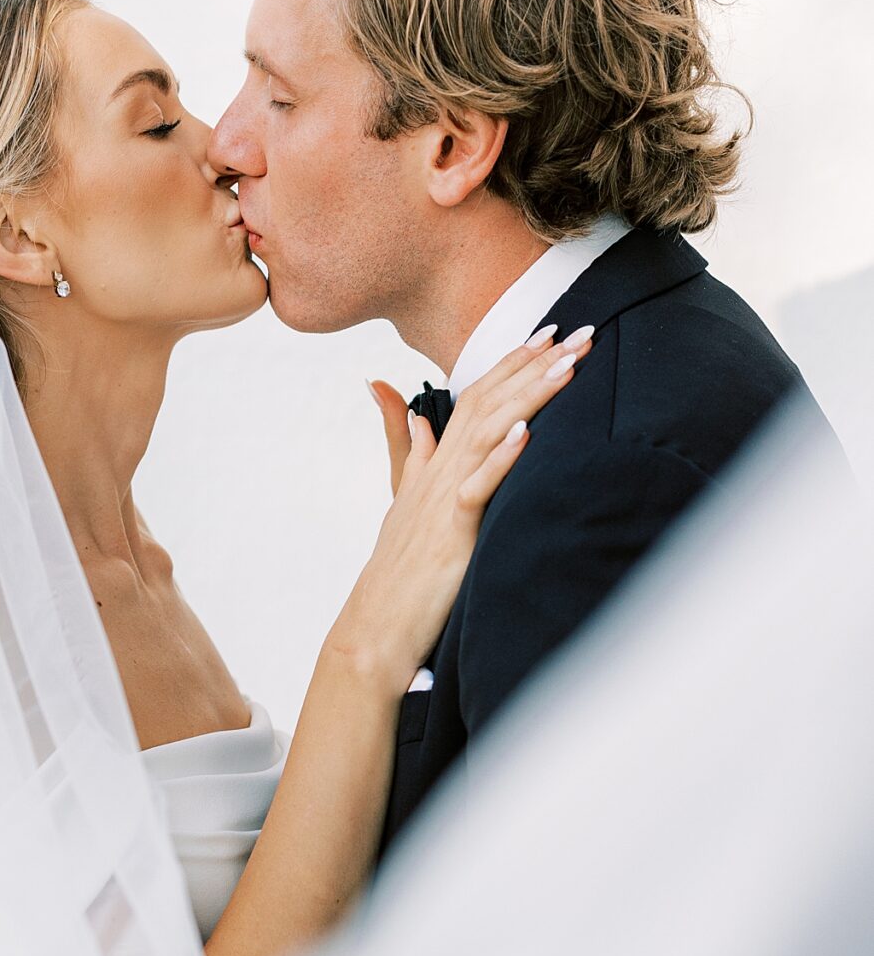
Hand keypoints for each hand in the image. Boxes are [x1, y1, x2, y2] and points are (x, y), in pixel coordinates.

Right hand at [335, 325, 594, 690]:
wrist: (376, 624)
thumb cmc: (397, 566)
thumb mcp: (400, 495)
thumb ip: (402, 442)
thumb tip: (383, 389)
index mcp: (435, 460)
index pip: (477, 396)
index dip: (512, 361)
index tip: (548, 332)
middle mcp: (440, 469)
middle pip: (489, 402)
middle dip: (535, 365)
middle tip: (579, 331)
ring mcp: (444, 498)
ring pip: (488, 434)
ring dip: (528, 397)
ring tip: (565, 366)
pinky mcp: (451, 531)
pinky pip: (477, 488)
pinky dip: (500, 458)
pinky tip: (526, 432)